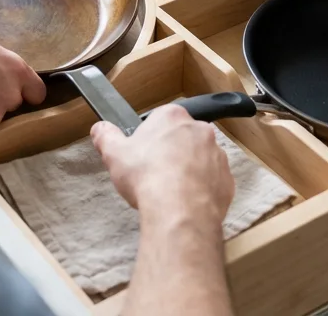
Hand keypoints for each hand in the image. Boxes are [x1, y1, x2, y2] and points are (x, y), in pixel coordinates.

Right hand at [92, 105, 234, 226]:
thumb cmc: (147, 176)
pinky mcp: (227, 180)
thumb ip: (106, 137)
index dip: (150, 137)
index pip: (161, 119)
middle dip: (171, 152)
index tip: (142, 154)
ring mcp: (217, 155)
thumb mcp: (114, 154)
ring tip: (170, 193)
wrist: (179, 211)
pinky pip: (213, 181)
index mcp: (172, 117)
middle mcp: (200, 130)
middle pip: (182, 137)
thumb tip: (99, 128)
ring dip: (188, 170)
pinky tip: (186, 203)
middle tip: (154, 173)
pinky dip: (201, 190)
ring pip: (200, 159)